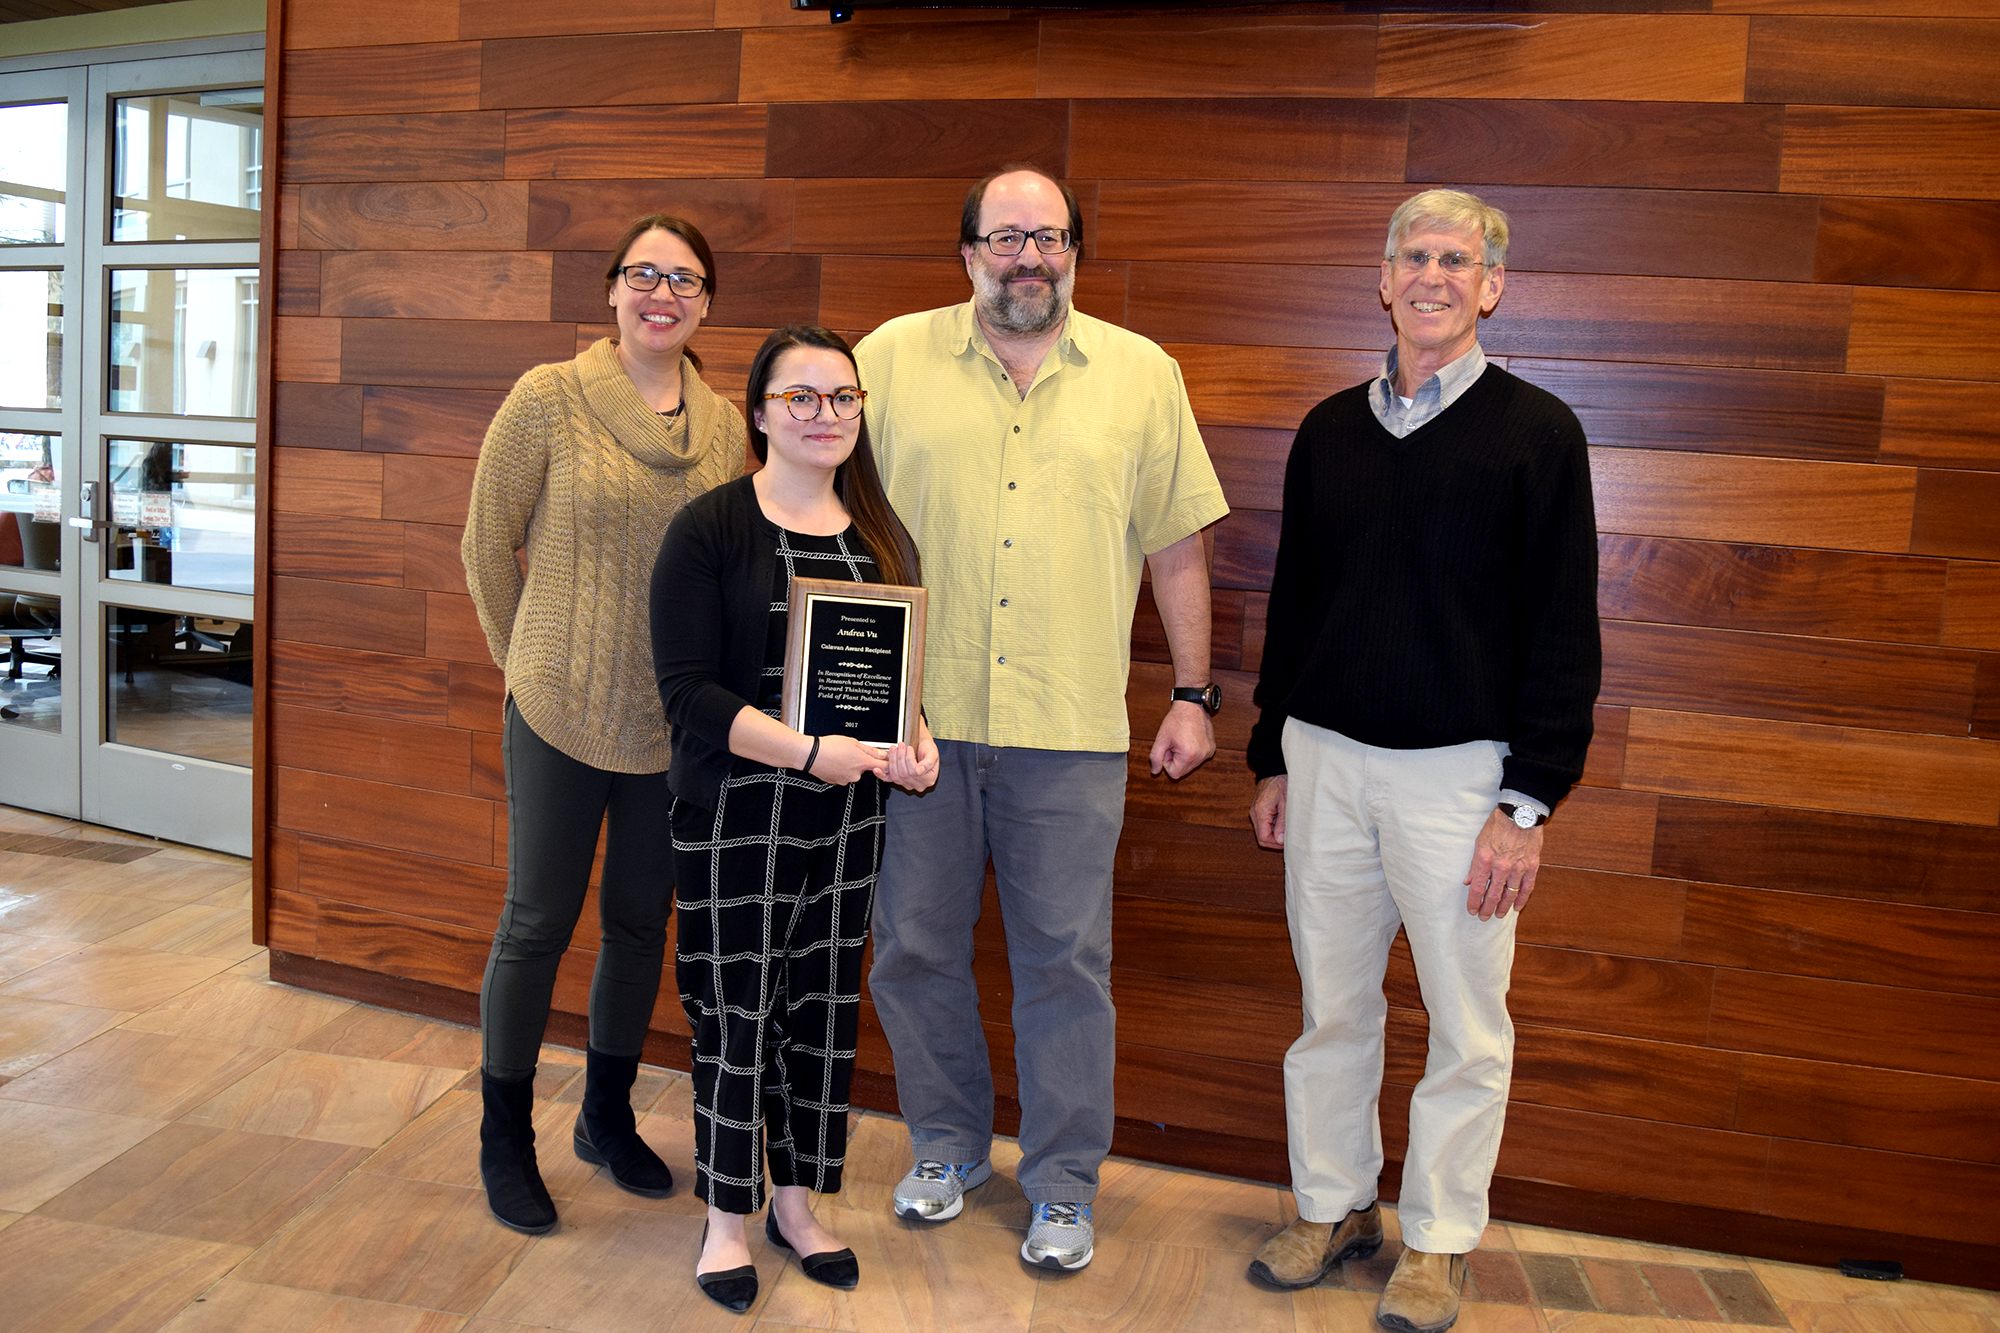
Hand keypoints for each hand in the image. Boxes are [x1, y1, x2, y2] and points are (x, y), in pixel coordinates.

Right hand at [807, 734, 889, 785]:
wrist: (811, 755)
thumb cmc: (829, 746)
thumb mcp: (853, 742)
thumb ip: (869, 750)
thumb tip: (881, 754)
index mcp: (862, 763)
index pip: (882, 766)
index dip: (886, 764)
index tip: (887, 762)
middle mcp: (856, 774)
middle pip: (864, 769)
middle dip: (860, 761)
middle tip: (850, 752)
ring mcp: (846, 780)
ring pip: (853, 772)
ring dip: (849, 765)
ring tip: (839, 755)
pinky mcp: (837, 782)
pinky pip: (843, 775)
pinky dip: (840, 769)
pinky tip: (834, 761)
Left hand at [883, 720, 939, 792]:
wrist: (922, 745)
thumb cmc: (928, 749)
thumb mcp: (933, 753)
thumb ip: (928, 762)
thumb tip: (920, 770)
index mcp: (929, 779)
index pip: (915, 773)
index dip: (910, 759)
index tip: (909, 749)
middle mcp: (918, 784)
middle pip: (905, 774)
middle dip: (901, 758)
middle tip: (901, 746)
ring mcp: (907, 783)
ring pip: (896, 776)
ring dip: (893, 761)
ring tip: (894, 749)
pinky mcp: (898, 780)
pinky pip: (889, 780)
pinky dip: (882, 775)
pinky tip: (877, 770)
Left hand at [1150, 700, 1216, 779]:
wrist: (1192, 705)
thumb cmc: (1176, 720)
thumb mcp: (1161, 739)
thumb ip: (1155, 757)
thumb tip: (1155, 771)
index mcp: (1188, 755)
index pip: (1174, 774)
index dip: (1167, 762)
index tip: (1168, 748)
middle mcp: (1201, 756)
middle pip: (1183, 771)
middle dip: (1176, 760)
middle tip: (1174, 744)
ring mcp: (1208, 752)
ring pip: (1191, 766)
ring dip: (1184, 757)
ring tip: (1182, 740)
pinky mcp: (1212, 748)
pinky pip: (1199, 758)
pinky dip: (1192, 753)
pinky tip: (1190, 740)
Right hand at [1250, 774, 1286, 849]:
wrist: (1274, 770)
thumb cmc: (1282, 782)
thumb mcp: (1286, 803)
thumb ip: (1283, 823)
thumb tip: (1280, 841)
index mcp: (1260, 811)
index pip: (1263, 838)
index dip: (1276, 843)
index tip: (1288, 840)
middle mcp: (1254, 813)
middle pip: (1262, 837)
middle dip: (1275, 841)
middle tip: (1289, 838)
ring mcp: (1255, 812)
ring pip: (1263, 832)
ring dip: (1275, 834)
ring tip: (1287, 827)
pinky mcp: (1258, 810)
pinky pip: (1264, 825)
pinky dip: (1273, 827)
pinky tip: (1282, 821)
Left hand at [1463, 806, 1542, 920]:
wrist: (1520, 813)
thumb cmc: (1498, 825)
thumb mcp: (1479, 842)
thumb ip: (1474, 865)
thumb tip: (1468, 881)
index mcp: (1485, 859)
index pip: (1476, 888)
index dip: (1473, 902)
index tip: (1471, 910)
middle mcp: (1501, 866)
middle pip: (1492, 895)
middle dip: (1487, 909)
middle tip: (1483, 917)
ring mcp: (1518, 867)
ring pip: (1510, 894)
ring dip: (1503, 907)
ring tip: (1498, 915)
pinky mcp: (1532, 865)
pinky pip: (1527, 888)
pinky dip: (1522, 899)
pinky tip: (1516, 907)